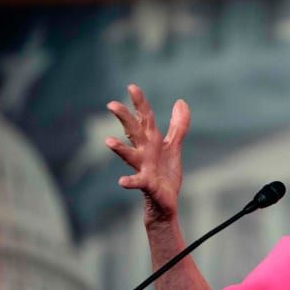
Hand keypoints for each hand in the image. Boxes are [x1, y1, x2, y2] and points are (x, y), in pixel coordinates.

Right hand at [105, 84, 189, 225]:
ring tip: (109, 141)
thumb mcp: (173, 146)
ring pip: (129, 156)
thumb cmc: (165, 173)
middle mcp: (144, 152)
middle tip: (111, 104)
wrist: (166, 202)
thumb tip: (180, 102)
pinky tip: (122, 181)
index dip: (139, 103)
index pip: (145, 118)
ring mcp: (143, 168)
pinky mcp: (147, 184)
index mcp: (151, 141)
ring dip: (119, 149)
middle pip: (133, 132)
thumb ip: (178, 125)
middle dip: (124, 118)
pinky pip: (137, 182)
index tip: (131, 86)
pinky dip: (129, 182)